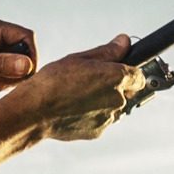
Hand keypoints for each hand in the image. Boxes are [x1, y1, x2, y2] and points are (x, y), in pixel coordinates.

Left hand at [0, 15, 38, 91]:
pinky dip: (1, 80)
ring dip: (9, 78)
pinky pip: (5, 69)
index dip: (31, 56)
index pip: (26, 37)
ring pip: (16, 63)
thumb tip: (28, 65)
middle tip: (2, 85)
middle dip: (19, 71)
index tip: (24, 76)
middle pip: (23, 51)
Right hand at [16, 35, 148, 141]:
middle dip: (115, 87)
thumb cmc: (53, 82)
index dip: (129, 71)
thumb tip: (124, 41)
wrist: (34, 112)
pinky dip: (92, 115)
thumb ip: (108, 51)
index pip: (139, 75)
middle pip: (128, 92)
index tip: (119, 69)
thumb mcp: (80, 58)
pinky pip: (101, 120)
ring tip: (79, 95)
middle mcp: (118, 100)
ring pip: (114, 108)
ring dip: (104, 102)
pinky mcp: (97, 132)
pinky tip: (74, 108)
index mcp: (117, 78)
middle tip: (92, 81)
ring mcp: (109, 119)